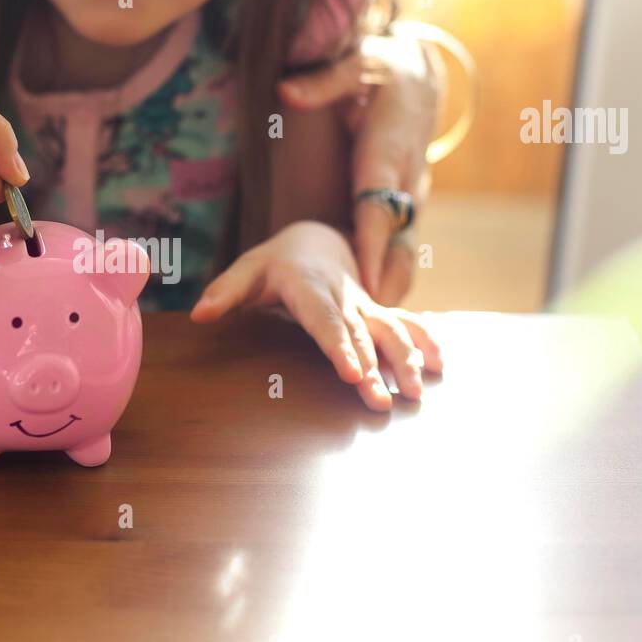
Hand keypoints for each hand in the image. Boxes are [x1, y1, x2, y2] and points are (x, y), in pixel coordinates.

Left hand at [189, 220, 442, 411]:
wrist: (314, 240)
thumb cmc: (274, 263)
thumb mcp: (247, 270)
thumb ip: (225, 292)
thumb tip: (200, 314)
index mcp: (310, 286)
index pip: (325, 320)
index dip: (340, 347)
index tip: (351, 373)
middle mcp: (343, 296)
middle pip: (360, 334)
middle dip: (374, 368)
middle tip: (381, 401)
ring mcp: (364, 304)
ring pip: (389, 330)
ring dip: (406, 360)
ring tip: (416, 392)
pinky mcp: (377, 311)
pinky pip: (406, 323)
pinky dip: (426, 341)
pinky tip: (442, 364)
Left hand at [278, 32, 441, 303]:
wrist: (421, 77)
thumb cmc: (381, 71)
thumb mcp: (356, 65)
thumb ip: (323, 82)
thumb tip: (285, 91)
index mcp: (388, 153)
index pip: (379, 207)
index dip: (371, 246)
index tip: (361, 280)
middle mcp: (406, 182)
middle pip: (399, 243)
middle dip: (384, 283)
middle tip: (367, 326)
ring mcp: (412, 198)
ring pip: (405, 252)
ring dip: (390, 290)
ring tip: (372, 336)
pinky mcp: (408, 208)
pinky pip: (402, 250)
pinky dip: (391, 280)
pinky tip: (374, 313)